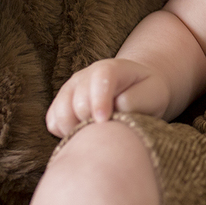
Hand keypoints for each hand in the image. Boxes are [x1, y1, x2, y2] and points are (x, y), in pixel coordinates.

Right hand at [45, 58, 169, 136]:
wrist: (134, 92)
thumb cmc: (146, 94)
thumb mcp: (152, 94)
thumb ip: (136, 101)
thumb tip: (115, 110)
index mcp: (111, 68)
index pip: (100, 78)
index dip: (99, 100)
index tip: (103, 121)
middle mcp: (85, 76)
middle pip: (78, 100)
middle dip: (91, 120)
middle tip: (107, 133)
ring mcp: (70, 89)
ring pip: (60, 113)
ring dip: (75, 129)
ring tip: (95, 136)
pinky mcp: (60, 104)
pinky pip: (52, 122)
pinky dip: (64, 132)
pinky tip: (83, 134)